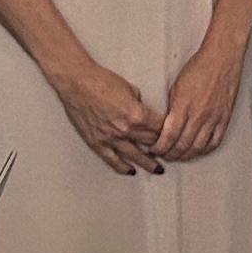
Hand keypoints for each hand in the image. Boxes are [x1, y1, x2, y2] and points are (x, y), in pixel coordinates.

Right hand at [50, 54, 166, 174]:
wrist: (77, 82)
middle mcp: (126, 129)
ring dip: (148, 164)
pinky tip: (131, 171)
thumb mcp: (131, 89)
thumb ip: (140, 104)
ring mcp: (110, 138)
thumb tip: (145, 113)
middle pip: (150, 143)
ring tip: (158, 170)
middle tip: (170, 154)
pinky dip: (122, 167)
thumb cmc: (103, 81)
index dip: (169, 132)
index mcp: (137, 114)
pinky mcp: (96, 142)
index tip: (174, 137)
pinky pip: (112, 160)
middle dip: (162, 148)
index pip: (160, 128)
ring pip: (135, 156)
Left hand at [154, 32, 247, 162]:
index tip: (154, 149)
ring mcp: (213, 119)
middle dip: (170, 154)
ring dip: (186, 155)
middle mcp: (198, 116)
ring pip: (198, 148)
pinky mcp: (225, 118)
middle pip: (182, 146)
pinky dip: (205, 150)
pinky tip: (198, 150)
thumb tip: (165, 125)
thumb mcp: (176, 87)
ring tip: (179, 156)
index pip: (168, 137)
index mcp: (183, 107)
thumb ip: (171, 108)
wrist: (222, 58)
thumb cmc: (198, 67)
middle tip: (164, 155)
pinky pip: (215, 142)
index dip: (159, 148)